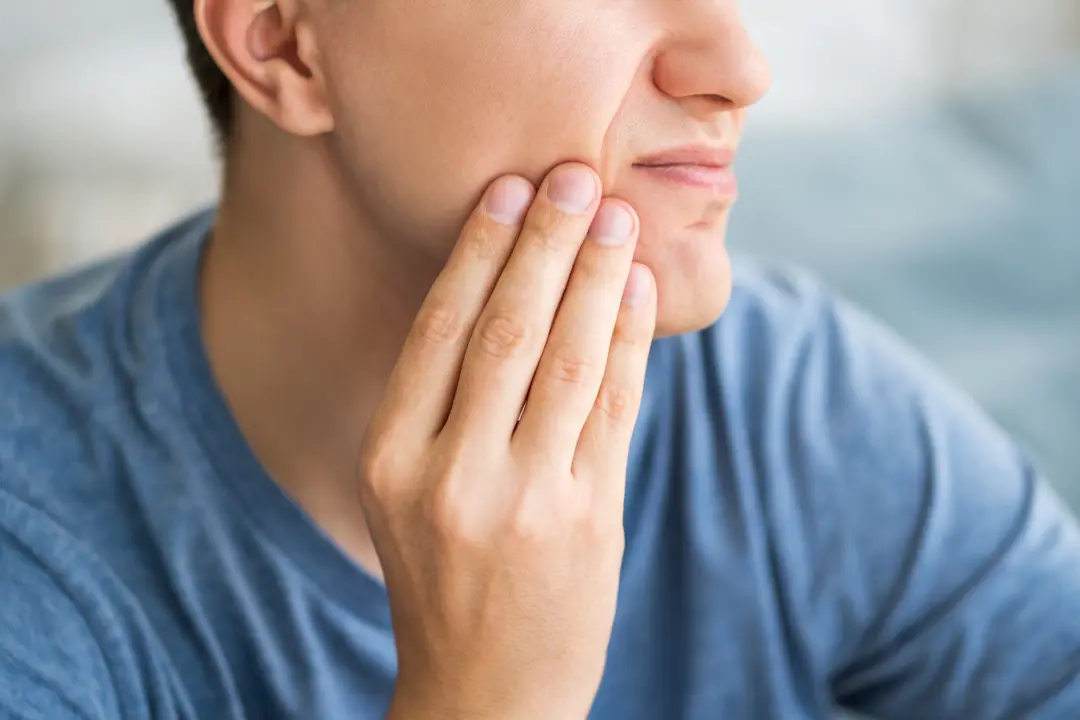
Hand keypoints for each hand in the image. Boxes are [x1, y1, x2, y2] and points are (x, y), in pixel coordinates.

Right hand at [360, 162, 655, 719]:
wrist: (486, 692)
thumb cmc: (442, 578)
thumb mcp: (406, 493)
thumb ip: (442, 405)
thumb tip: (509, 291)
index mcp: (390, 459)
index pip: (440, 329)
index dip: (481, 250)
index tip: (511, 189)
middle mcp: (451, 475)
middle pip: (506, 330)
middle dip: (547, 243)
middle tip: (577, 176)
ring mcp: (525, 501)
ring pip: (569, 360)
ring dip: (599, 278)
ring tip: (618, 218)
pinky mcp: (590, 521)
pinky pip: (614, 408)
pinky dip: (630, 341)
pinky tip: (637, 291)